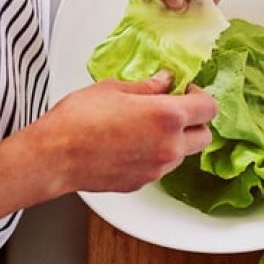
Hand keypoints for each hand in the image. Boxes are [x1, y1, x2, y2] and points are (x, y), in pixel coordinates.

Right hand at [31, 71, 216, 193]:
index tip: (185, 91)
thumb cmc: (78, 119)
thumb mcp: (114, 88)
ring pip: (183, 154)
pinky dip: (156, 155)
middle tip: (173, 109)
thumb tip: (164, 81)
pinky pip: (161, 167)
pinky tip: (133, 143)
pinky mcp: (143, 182)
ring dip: (176, 140)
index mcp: (167, 116)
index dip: (200, 97)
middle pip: (204, 136)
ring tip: (148, 127)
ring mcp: (157, 168)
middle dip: (194, 121)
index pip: (209, 108)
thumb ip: (147, 86)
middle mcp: (169, 146)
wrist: (55, 156)